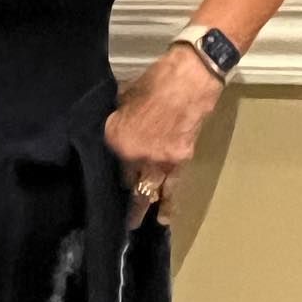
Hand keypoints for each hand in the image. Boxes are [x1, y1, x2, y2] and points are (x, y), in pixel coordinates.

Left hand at [104, 47, 223, 227]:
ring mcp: (158, 161)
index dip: (114, 166)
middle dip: (125, 195)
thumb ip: (119, 120)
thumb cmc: (155, 80)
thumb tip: (118, 125)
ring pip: (148, 191)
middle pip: (128, 179)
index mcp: (116, 137)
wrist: (191, 77)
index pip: (111, 161)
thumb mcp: (125, 97)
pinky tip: (164, 219)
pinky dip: (169, 205)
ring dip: (142, 209)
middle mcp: (135, 154)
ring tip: (135, 224)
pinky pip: (172, 188)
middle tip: (120, 213)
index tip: (113, 175)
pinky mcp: (180, 161)